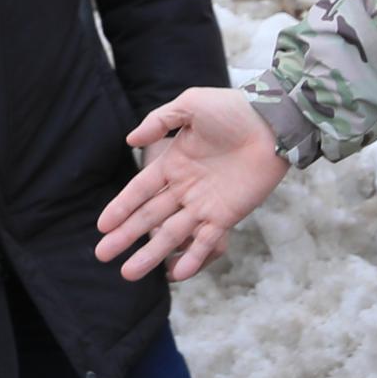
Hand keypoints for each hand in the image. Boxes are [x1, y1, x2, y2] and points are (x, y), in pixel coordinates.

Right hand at [98, 87, 289, 281]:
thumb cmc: (233, 109)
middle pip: (149, 217)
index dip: (120, 209)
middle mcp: (184, 188)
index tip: (102, 227)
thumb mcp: (191, 104)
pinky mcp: (227, 215)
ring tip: (129, 273)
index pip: (139, 191)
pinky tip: (176, 273)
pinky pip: (206, 240)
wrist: (274, 122)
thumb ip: (159, 120)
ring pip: (172, 234)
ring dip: (151, 254)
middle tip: (102, 256)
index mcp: (173, 164)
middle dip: (126, 236)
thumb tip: (130, 141)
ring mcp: (205, 204)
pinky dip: (192, 257)